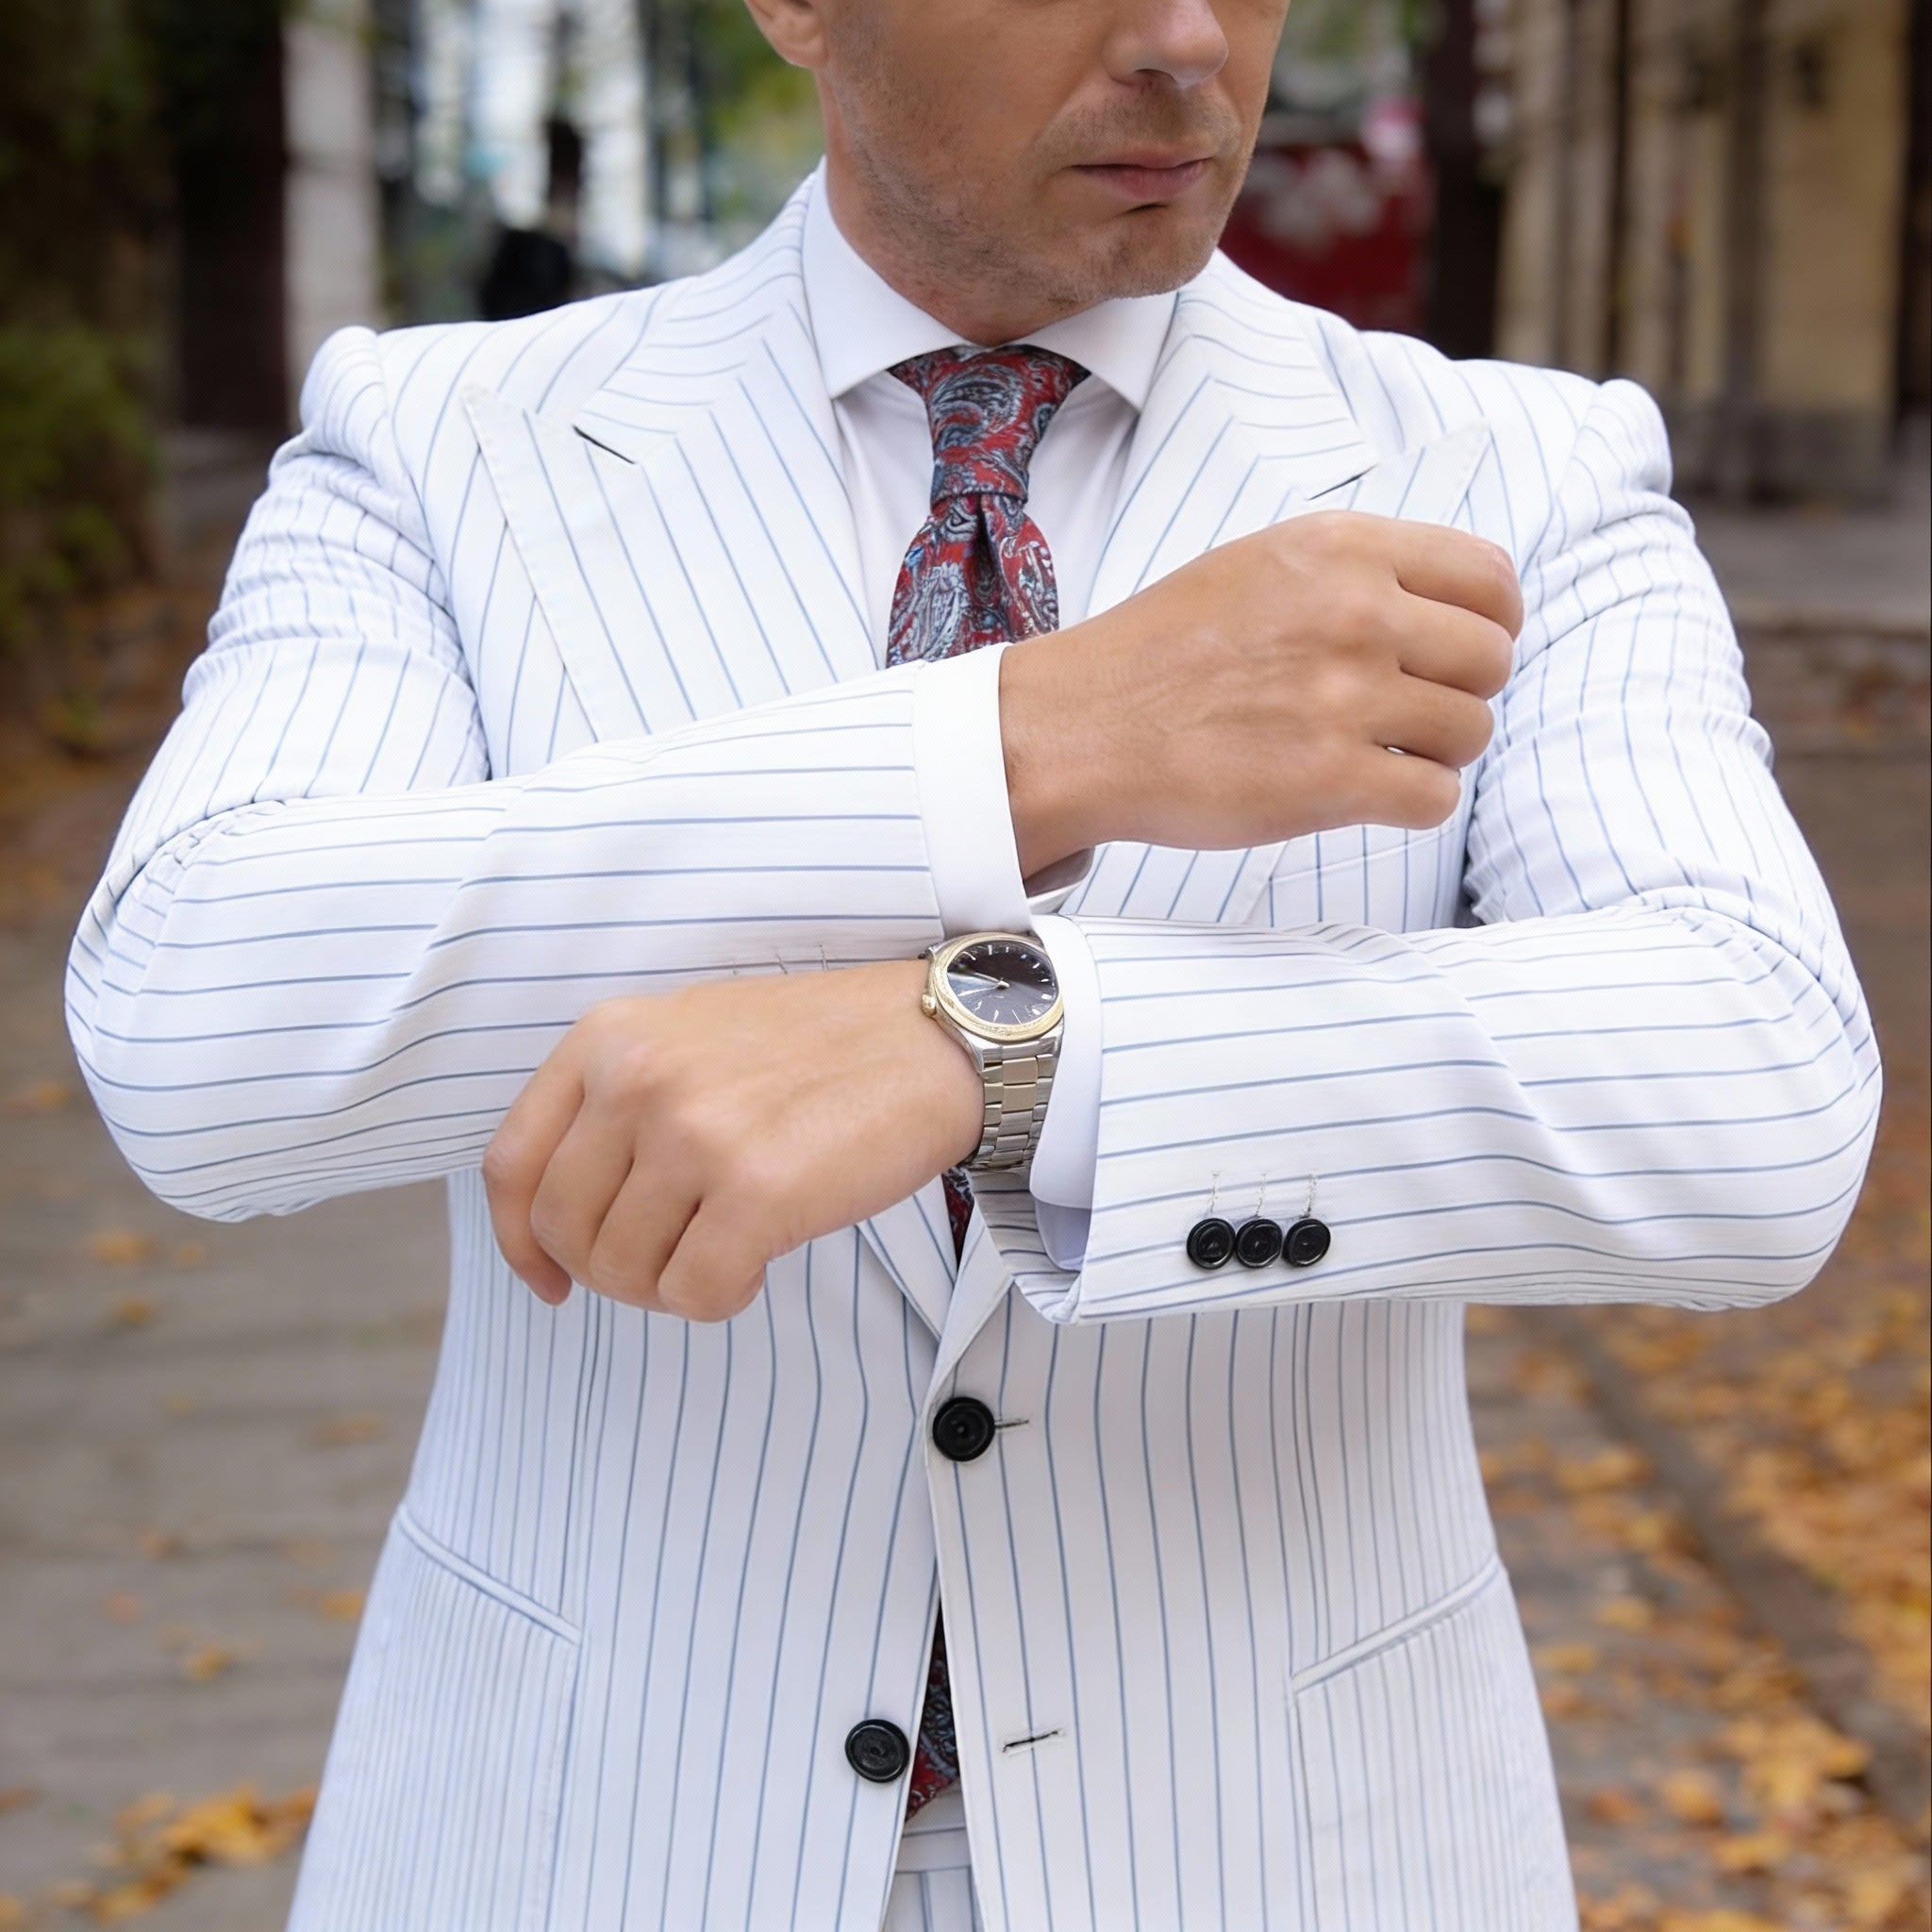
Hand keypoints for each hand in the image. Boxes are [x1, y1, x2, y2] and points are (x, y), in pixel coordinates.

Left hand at [481, 961, 983, 1319]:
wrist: (934, 1039)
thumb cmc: (820, 1047)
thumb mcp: (688, 1036)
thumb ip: (618, 1102)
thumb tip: (567, 1219)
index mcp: (609, 1038)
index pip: (512, 1163)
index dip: (519, 1241)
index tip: (550, 1279)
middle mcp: (638, 1080)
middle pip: (563, 1227)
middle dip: (606, 1273)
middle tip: (666, 1268)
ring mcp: (694, 1134)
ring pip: (623, 1271)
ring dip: (670, 1286)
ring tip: (725, 1254)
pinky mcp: (756, 1191)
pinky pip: (695, 1293)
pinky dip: (722, 1299)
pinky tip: (758, 1265)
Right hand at [999, 511, 1521, 875]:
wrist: (1079, 727)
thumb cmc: (1162, 652)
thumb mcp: (1261, 563)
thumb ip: (1356, 570)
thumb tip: (1454, 604)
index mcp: (1342, 549)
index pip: (1491, 580)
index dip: (1490, 624)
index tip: (1456, 652)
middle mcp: (1354, 613)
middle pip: (1491, 659)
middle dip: (1462, 691)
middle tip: (1407, 711)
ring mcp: (1345, 698)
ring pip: (1471, 731)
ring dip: (1436, 752)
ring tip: (1378, 753)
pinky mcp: (1331, 780)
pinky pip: (1436, 799)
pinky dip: (1413, 804)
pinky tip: (1365, 793)